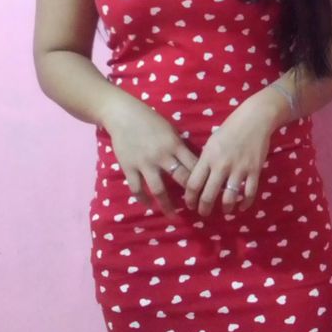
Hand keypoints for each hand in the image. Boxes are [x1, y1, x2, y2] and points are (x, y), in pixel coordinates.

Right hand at [103, 92, 198, 216]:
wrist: (123, 115)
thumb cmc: (150, 120)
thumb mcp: (170, 130)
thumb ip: (179, 146)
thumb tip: (193, 163)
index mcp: (175, 144)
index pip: (193, 165)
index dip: (202, 179)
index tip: (207, 190)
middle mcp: (162, 156)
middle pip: (181, 179)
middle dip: (190, 194)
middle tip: (196, 207)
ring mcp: (144, 163)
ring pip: (159, 189)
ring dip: (167, 205)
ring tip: (173, 216)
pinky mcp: (129, 167)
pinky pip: (137, 188)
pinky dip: (143, 199)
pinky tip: (149, 205)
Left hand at [183, 93, 278, 216]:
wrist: (254, 119)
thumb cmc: (230, 128)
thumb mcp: (211, 142)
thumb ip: (205, 161)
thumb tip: (199, 179)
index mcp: (208, 157)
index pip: (193, 184)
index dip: (190, 198)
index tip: (190, 204)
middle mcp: (221, 165)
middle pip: (208, 195)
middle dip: (204, 208)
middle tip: (204, 213)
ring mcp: (239, 169)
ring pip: (229, 198)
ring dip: (225, 208)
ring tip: (225, 210)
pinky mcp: (254, 170)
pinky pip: (249, 193)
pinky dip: (245, 203)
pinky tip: (242, 206)